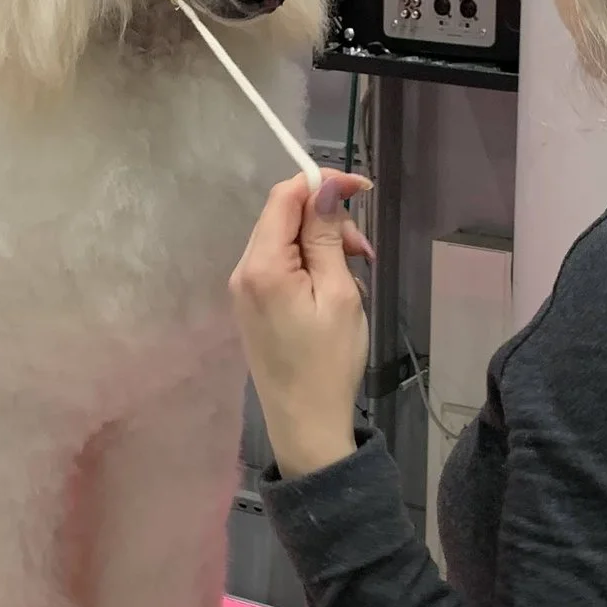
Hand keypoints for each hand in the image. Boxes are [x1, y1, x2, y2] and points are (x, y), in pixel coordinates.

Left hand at [230, 170, 374, 477]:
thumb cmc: (329, 360)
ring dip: (322, 243)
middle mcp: (243, 270)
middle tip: (363, 251)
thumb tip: (324, 188)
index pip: (284, 197)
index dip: (321, 183)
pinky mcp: (252, 304)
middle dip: (326, 219)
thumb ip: (326, 237)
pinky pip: (280, 264)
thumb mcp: (338, 293)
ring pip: (284, 239)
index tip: (362, 190)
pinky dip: (309, 264)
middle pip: (283, 216)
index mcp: (262, 265)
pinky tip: (333, 287)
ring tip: (354, 273)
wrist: (306, 423)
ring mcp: (244, 289)